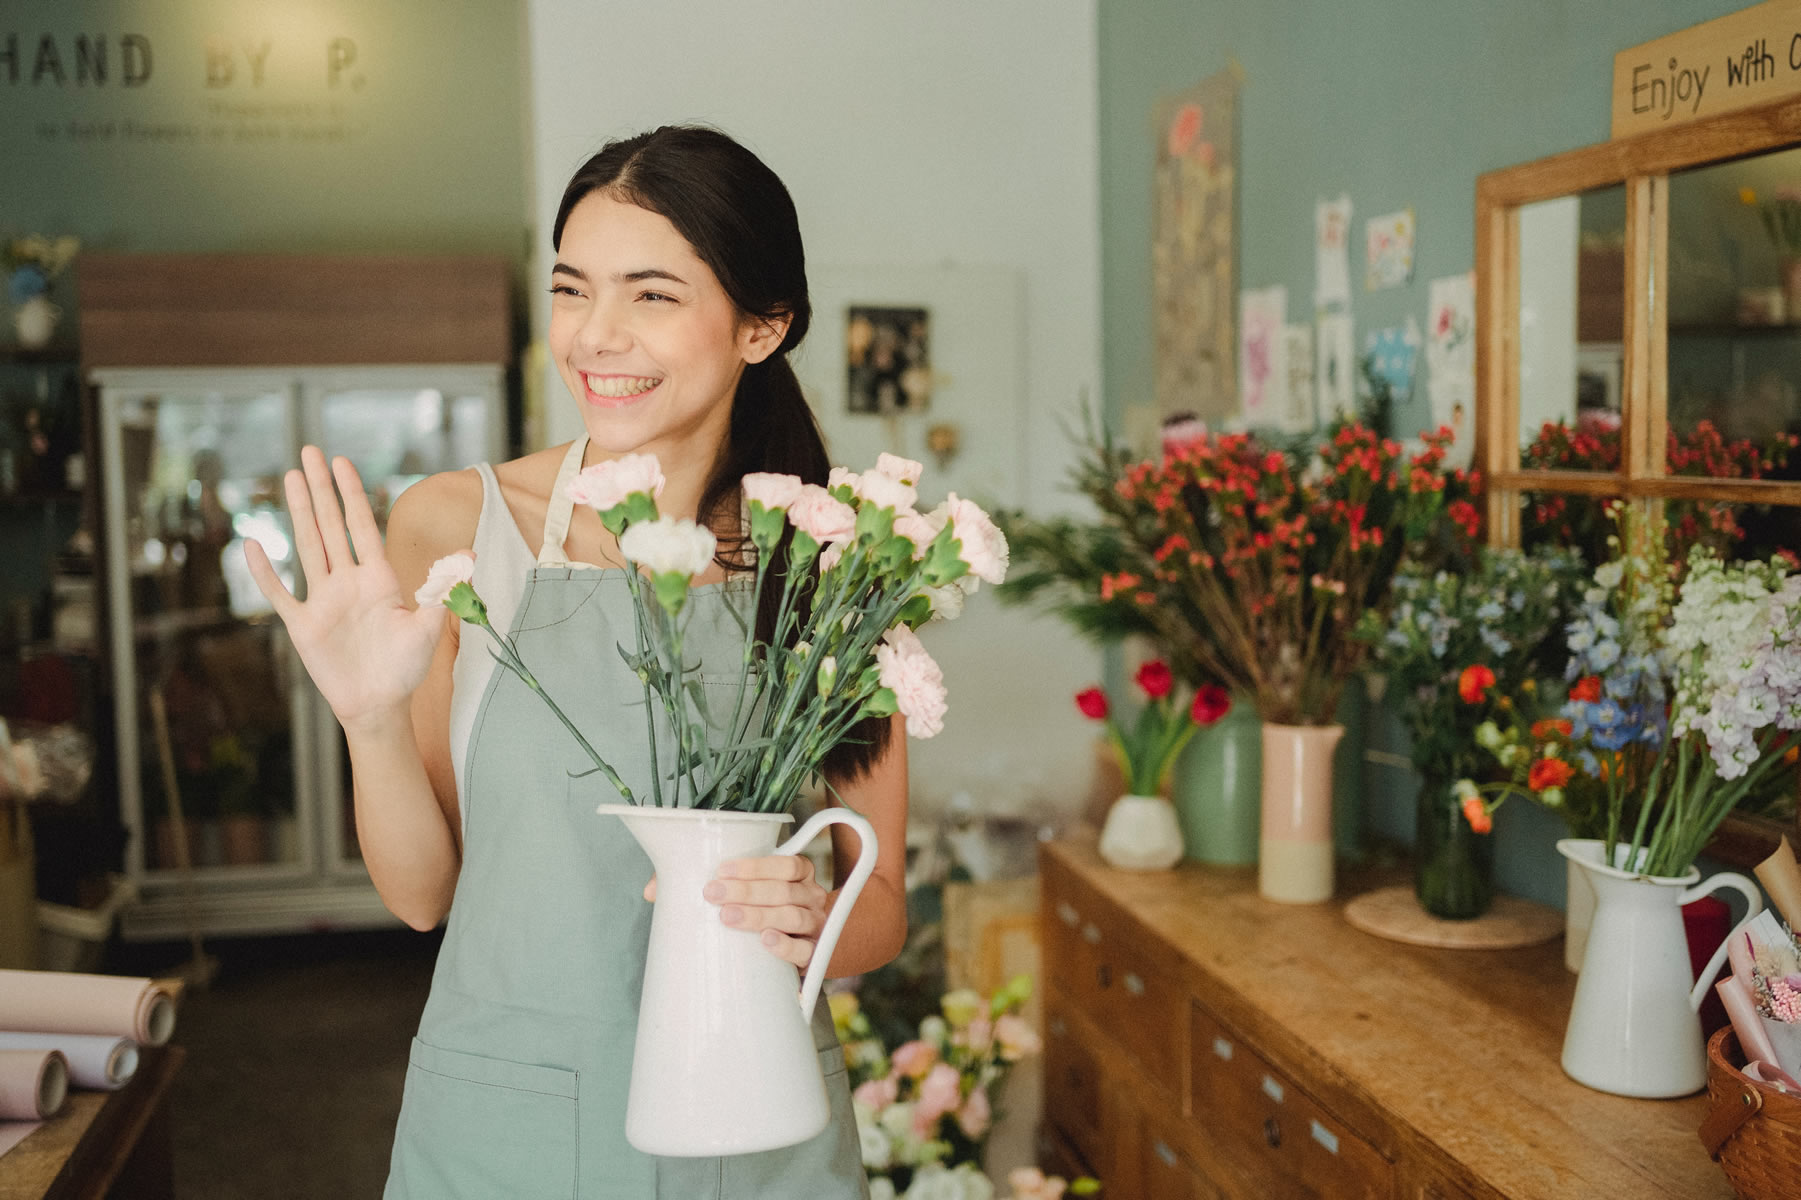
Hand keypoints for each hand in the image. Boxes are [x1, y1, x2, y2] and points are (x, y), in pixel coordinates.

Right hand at [243, 446, 454, 731]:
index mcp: (378, 578)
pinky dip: (265, 572)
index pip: (362, 526)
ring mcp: (323, 600)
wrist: (379, 704)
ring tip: (290, 479)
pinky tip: (252, 545)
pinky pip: (280, 593)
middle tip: (309, 451)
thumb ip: (443, 591)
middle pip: (330, 526)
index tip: (342, 462)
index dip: (352, 494)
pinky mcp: (303, 625)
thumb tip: (469, 555)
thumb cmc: (406, 668)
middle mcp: (348, 582)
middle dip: (321, 489)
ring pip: (307, 546)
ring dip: (298, 513)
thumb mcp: (429, 627)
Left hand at [643, 856, 828, 968]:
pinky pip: (804, 950)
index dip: (756, 866)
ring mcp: (814, 926)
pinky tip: (765, 941)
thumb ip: (701, 883)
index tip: (721, 870)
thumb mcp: (741, 891)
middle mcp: (811, 897)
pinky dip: (785, 945)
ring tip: (728, 917)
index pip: (786, 864)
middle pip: (784, 890)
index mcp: (799, 874)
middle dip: (747, 890)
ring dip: (759, 915)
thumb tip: (652, 891)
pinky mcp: (813, 955)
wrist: (797, 949)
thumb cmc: (762, 910)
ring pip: (792, 916)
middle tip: (713, 894)